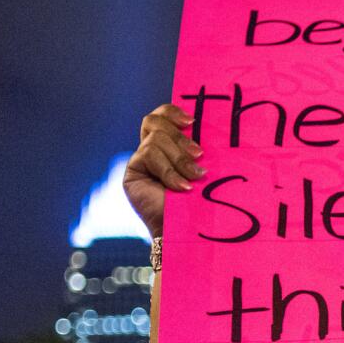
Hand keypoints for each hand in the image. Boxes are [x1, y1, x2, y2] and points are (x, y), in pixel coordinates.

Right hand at [123, 104, 203, 239]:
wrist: (188, 230)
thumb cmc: (203, 202)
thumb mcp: (204, 170)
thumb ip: (198, 150)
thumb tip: (210, 127)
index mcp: (170, 145)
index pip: (162, 115)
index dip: (172, 112)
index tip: (192, 121)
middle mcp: (153, 149)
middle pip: (155, 122)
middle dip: (180, 138)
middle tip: (199, 155)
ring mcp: (141, 160)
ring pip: (155, 139)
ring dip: (179, 160)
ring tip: (194, 178)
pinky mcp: (133, 171)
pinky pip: (149, 155)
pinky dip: (169, 172)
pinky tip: (181, 187)